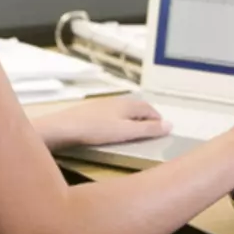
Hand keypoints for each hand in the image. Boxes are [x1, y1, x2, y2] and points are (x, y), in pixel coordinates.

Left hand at [34, 96, 171, 150]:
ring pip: (124, 109)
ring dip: (133, 118)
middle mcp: (116, 101)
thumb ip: (148, 129)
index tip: (163, 129)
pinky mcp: (91, 111)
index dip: (157, 118)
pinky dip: (120, 120)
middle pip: (137, 107)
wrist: (64, 128)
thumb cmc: (96, 130)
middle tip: (152, 129)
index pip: (149, 108)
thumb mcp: (126, 132)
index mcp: (127, 104)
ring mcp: (102, 105)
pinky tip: (114, 129)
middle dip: (147, 116)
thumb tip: (170, 125)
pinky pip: (112, 114)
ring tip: (135, 130)